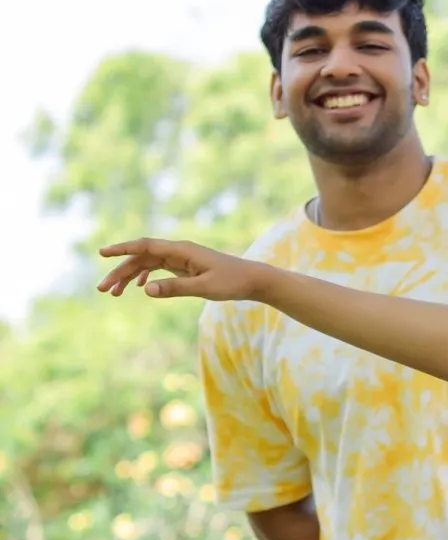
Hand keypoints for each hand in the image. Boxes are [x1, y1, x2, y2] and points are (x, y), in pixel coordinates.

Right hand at [97, 238, 267, 301]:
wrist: (253, 280)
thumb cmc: (232, 282)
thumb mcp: (205, 288)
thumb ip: (176, 288)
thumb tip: (146, 290)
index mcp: (181, 250)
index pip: (145, 246)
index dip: (122, 249)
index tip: (102, 253)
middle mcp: (178, 251)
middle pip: (141, 258)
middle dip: (120, 272)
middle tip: (103, 289)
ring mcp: (181, 259)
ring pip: (147, 265)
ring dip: (130, 277)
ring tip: (113, 293)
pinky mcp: (185, 267)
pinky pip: (158, 269)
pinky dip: (146, 277)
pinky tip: (139, 287)